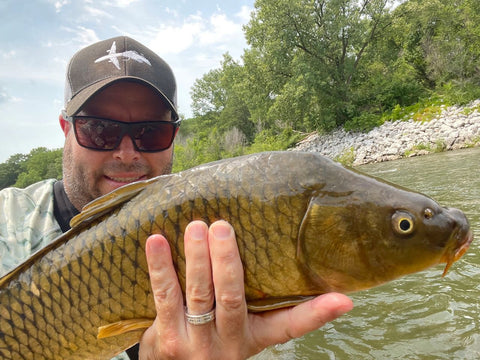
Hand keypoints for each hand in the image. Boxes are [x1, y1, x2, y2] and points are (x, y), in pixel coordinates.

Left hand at [139, 220, 352, 359]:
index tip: (344, 299)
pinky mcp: (166, 336)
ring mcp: (196, 341)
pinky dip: (160, 268)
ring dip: (197, 258)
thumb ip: (253, 303)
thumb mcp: (242, 332)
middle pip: (232, 297)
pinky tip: (156, 241)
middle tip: (223, 226)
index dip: (317, 313)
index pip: (290, 326)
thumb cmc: (213, 343)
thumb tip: (292, 268)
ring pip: (199, 294)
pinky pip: (164, 297)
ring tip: (196, 227)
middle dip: (227, 260)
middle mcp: (228, 341)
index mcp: (253, 336)